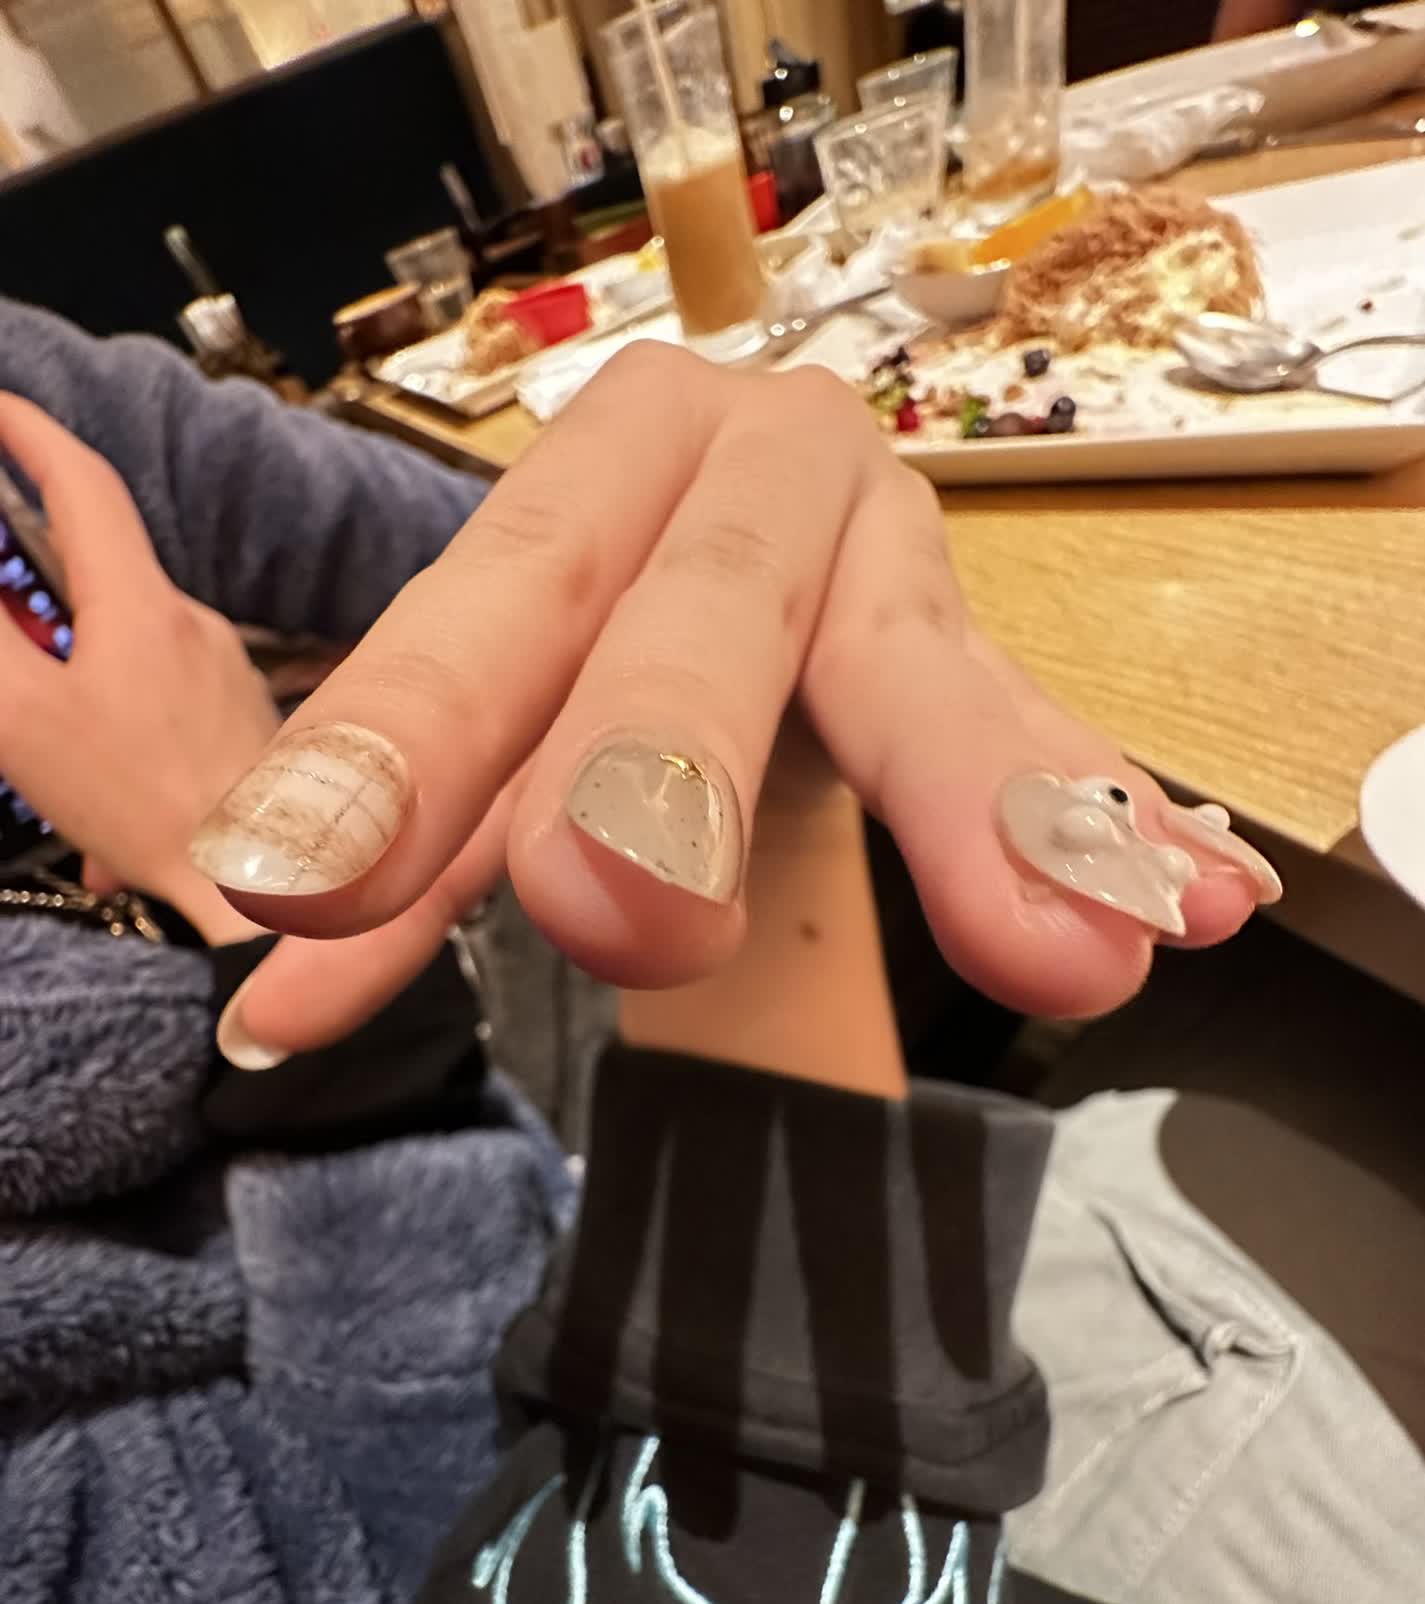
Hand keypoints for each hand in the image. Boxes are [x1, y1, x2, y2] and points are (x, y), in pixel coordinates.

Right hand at [0, 396, 276, 943]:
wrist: (263, 888)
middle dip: (37, 581)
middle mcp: (195, 630)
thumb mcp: (23, 717)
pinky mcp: (241, 731)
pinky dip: (115, 737)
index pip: (81, 482)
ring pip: (126, 652)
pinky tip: (102, 814)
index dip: (27, 433)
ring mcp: (225, 681)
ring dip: (72, 683)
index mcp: (143, 607)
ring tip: (41, 747)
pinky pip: (161, 709)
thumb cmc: (148, 808)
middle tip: (2, 606)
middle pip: (100, 570)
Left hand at [184, 345, 1276, 1062]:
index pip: (478, 621)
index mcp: (587, 482)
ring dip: (977, 812)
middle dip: (663, 759)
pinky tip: (1199, 900)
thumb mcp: (508, 748)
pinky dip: (1110, 828)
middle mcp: (744, 475)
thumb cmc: (615, 646)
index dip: (397, 752)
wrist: (764, 556)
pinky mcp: (991, 649)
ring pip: (919, 675)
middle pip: (696, 615)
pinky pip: (1055, 746)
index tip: (300, 890)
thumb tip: (268, 1021)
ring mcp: (889, 555)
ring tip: (1061, 952)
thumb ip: (413, 874)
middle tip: (621, 909)